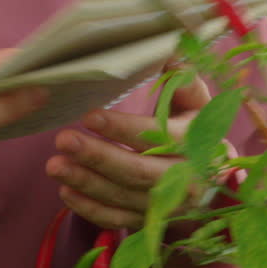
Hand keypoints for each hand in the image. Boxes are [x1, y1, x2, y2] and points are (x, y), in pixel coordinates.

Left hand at [45, 73, 228, 229]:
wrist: (212, 173)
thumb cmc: (194, 125)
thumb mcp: (193, 98)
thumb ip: (179, 75)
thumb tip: (167, 46)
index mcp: (196, 142)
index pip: (157, 136)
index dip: (122, 128)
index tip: (89, 115)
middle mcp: (186, 180)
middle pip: (137, 172)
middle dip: (97, 156)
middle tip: (61, 139)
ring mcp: (168, 206)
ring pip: (123, 197)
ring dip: (86, 182)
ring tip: (54, 164)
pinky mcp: (150, 221)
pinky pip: (118, 220)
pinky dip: (90, 209)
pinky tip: (65, 190)